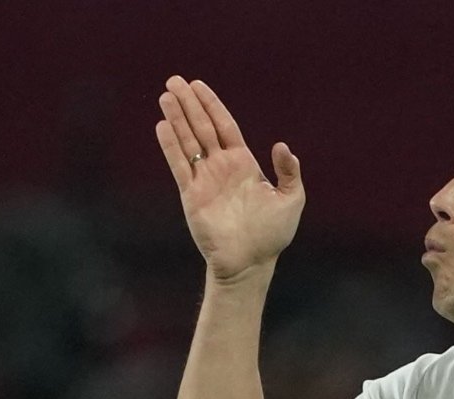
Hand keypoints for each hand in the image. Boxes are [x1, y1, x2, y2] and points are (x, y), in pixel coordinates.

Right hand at [154, 76, 304, 281]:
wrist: (251, 262)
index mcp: (244, 164)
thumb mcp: (291, 199)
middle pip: (202, 127)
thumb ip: (289, 171)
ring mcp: (205, 180)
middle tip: (174, 80)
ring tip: (166, 95)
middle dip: (189, 104)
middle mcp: (221, 167)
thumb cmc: (272, 235)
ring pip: (188, 141)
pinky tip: (163, 126)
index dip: (212, 105)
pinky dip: (171, 146)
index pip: (224, 126)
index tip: (198, 85)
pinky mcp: (192, 195)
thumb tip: (281, 145)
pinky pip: (180, 166)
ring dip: (177, 118)